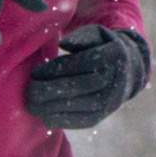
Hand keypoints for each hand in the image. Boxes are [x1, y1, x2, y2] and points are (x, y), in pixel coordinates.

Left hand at [25, 25, 149, 128]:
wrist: (125, 70)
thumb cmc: (99, 47)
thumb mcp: (94, 34)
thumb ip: (80, 37)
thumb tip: (65, 44)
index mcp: (114, 54)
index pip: (81, 63)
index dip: (55, 69)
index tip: (34, 72)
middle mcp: (116, 79)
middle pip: (81, 86)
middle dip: (51, 90)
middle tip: (30, 91)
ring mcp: (111, 99)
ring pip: (82, 105)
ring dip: (54, 108)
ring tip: (32, 106)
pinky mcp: (103, 115)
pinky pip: (84, 121)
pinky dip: (64, 121)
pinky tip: (46, 119)